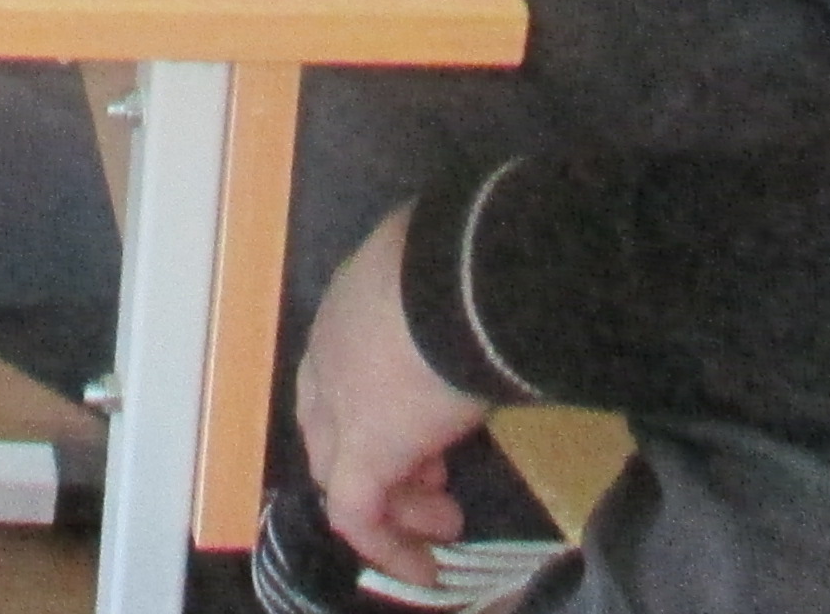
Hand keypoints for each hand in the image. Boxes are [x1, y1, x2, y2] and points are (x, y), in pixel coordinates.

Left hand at [296, 210, 496, 593]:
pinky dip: (387, 544)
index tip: (421, 425)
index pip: (338, 367)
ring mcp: (341, 403)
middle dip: (382, 455)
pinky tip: (423, 569)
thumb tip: (498, 302)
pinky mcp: (364, 449)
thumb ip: (456, 300)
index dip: (370, 402)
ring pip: (343, 469)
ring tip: (447, 518)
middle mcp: (331, 353)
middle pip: (333, 421)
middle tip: (435, 479)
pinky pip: (357, 512)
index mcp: (351, 304)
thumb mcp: (454, 273)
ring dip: (395, 500)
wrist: (464, 273)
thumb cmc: (470, 259)